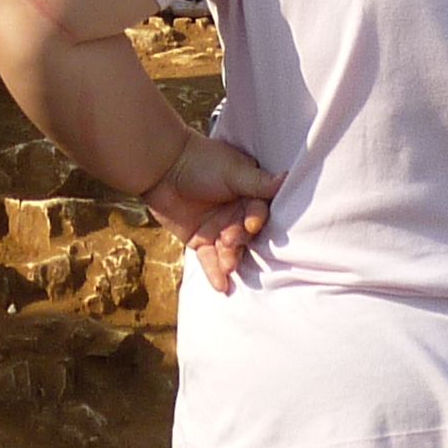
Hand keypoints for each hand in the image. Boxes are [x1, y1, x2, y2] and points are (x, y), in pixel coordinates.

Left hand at [143, 130, 282, 290]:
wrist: (161, 166)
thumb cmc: (200, 161)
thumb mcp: (232, 171)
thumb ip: (258, 182)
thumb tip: (287, 177)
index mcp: (248, 194)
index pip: (259, 211)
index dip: (256, 219)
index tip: (251, 224)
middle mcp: (237, 213)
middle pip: (246, 235)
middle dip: (240, 242)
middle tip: (229, 241)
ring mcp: (219, 229)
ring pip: (230, 250)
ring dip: (230, 259)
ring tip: (227, 266)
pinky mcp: (200, 241)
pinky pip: (211, 261)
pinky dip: (215, 274)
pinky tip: (221, 286)